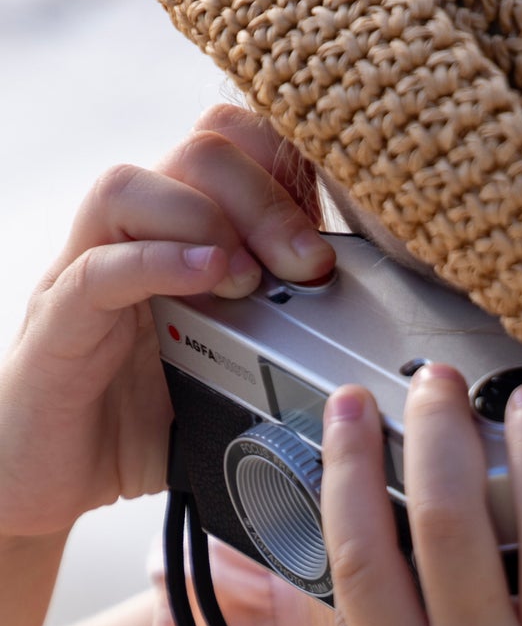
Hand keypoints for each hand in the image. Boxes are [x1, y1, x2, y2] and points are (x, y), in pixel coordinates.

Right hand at [0, 104, 335, 540]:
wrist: (47, 478)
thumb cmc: (138, 425)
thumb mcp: (232, 379)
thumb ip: (283, 350)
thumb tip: (369, 367)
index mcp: (180, 239)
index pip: (233, 146)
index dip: (290, 167)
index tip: (336, 233)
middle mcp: (132, 240)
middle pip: (198, 151)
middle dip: (268, 197)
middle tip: (309, 266)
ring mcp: (88, 275)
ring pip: (134, 186)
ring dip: (209, 218)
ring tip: (252, 275)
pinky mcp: (60, 325)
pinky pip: (98, 269)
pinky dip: (157, 262)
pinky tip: (206, 278)